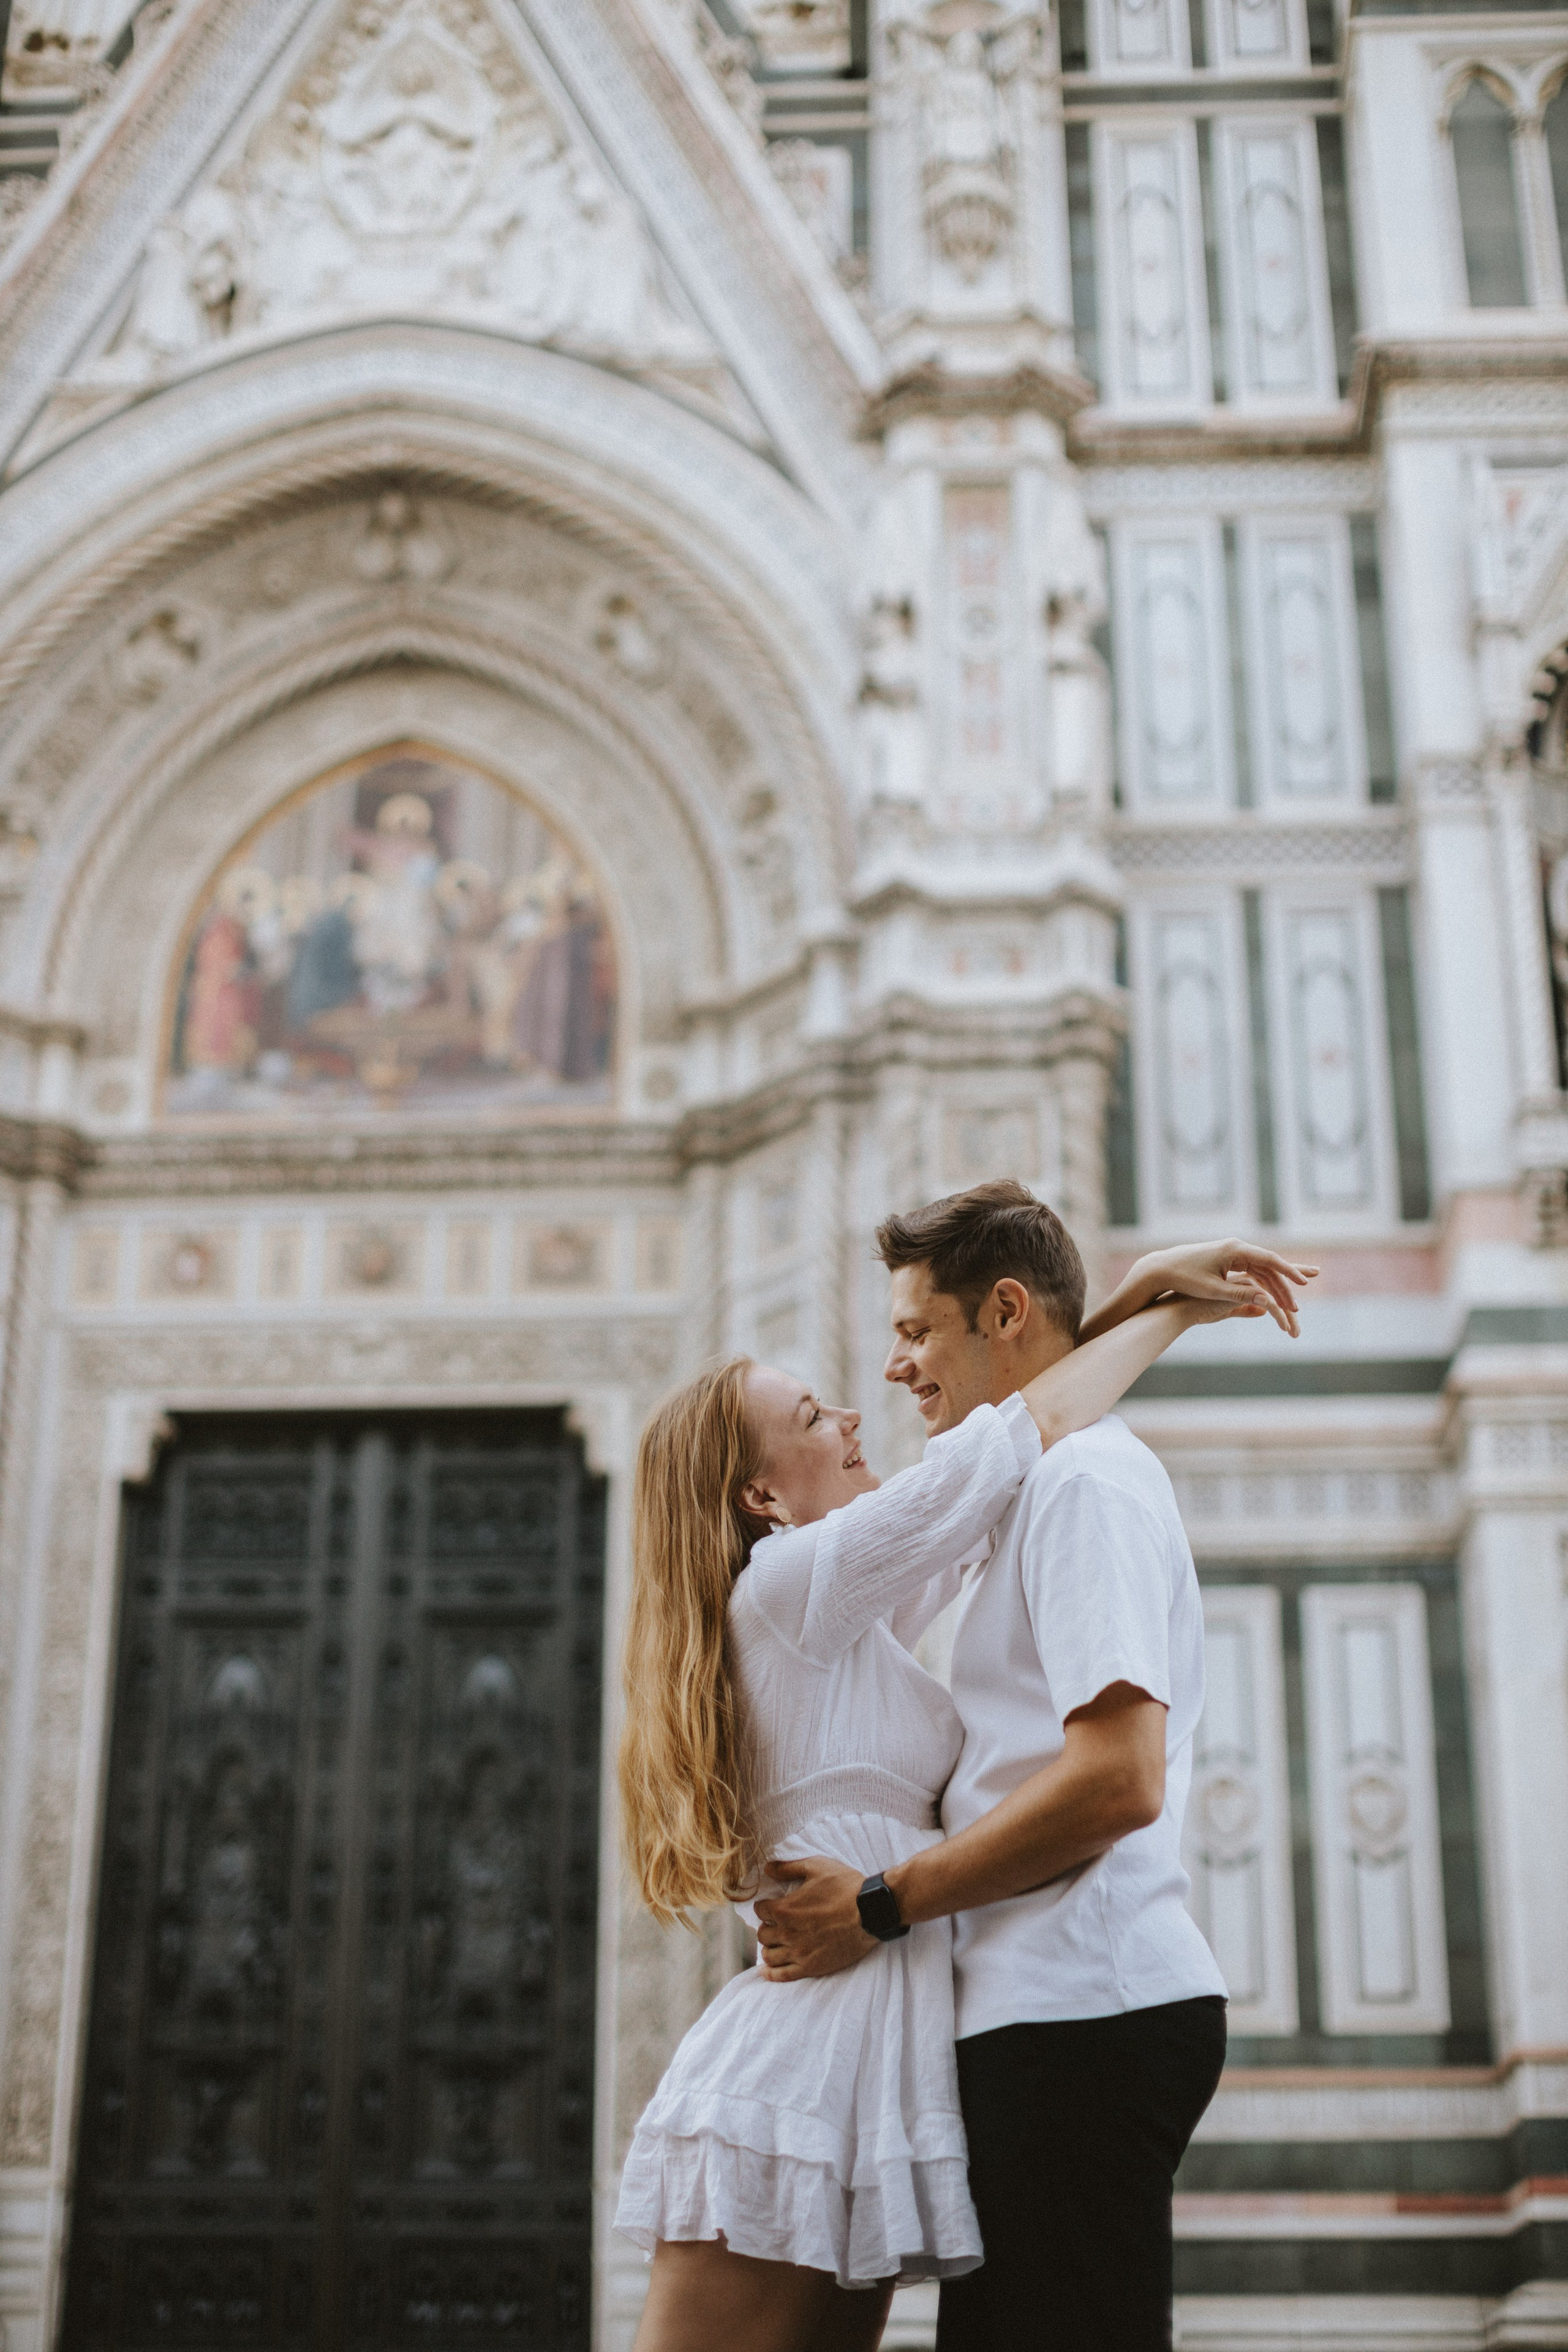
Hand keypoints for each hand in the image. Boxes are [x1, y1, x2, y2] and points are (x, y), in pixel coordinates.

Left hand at [753, 1857, 876, 1980]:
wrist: (871, 1912)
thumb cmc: (845, 1887)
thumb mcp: (816, 1867)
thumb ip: (788, 1868)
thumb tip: (767, 1868)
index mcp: (785, 1909)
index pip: (760, 1910)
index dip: (765, 1906)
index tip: (771, 1905)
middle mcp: (788, 1933)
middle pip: (763, 1934)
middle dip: (766, 1926)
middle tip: (776, 1923)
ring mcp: (800, 1953)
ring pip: (770, 1956)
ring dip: (768, 1947)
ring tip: (774, 1943)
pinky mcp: (812, 1967)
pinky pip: (783, 1975)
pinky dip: (771, 1973)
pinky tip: (766, 1970)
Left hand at [1138, 1240, 1316, 1337]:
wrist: (1162, 1268)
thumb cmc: (1185, 1278)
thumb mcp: (1214, 1290)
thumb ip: (1241, 1295)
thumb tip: (1267, 1302)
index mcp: (1235, 1250)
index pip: (1270, 1260)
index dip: (1289, 1272)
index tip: (1305, 1283)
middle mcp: (1236, 1247)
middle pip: (1269, 1266)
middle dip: (1285, 1287)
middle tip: (1297, 1307)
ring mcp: (1232, 1252)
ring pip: (1261, 1270)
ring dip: (1275, 1288)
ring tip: (1289, 1306)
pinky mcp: (1226, 1259)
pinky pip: (1251, 1271)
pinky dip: (1262, 1284)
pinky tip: (1273, 1296)